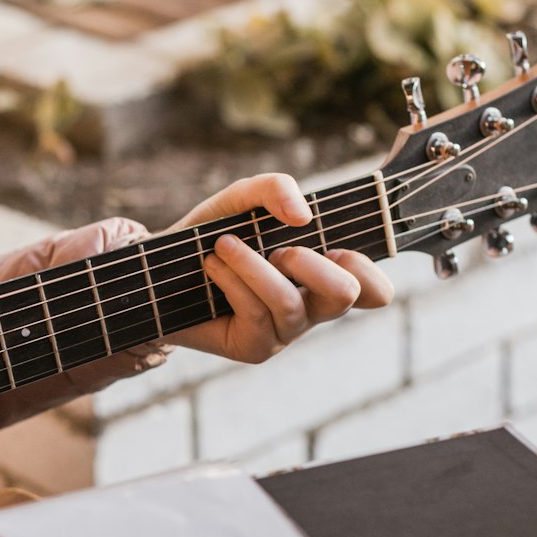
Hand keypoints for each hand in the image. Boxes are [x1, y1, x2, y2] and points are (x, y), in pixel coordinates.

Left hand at [165, 174, 392, 363]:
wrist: (161, 268)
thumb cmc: (214, 233)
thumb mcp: (243, 198)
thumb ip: (275, 189)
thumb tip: (303, 216)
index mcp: (323, 276)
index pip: (375, 291)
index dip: (369, 271)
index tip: (337, 248)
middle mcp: (311, 308)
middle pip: (345, 296)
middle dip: (313, 264)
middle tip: (282, 249)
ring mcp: (284, 332)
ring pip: (289, 304)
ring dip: (254, 266)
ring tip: (223, 245)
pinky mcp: (254, 347)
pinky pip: (255, 313)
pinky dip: (232, 279)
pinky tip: (212, 265)